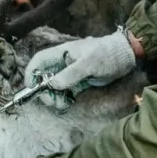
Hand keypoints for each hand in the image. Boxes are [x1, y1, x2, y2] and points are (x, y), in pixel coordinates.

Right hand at [22, 29, 137, 109]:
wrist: (125, 56)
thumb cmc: (107, 55)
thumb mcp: (89, 63)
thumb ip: (70, 74)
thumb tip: (52, 84)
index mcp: (62, 53)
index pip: (39, 61)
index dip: (31, 73)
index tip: (31, 87)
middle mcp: (63, 63)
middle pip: (44, 77)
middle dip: (44, 91)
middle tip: (52, 101)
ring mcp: (71, 73)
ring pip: (54, 87)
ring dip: (54, 97)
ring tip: (62, 104)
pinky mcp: (79, 82)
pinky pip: (65, 91)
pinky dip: (64, 98)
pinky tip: (68, 102)